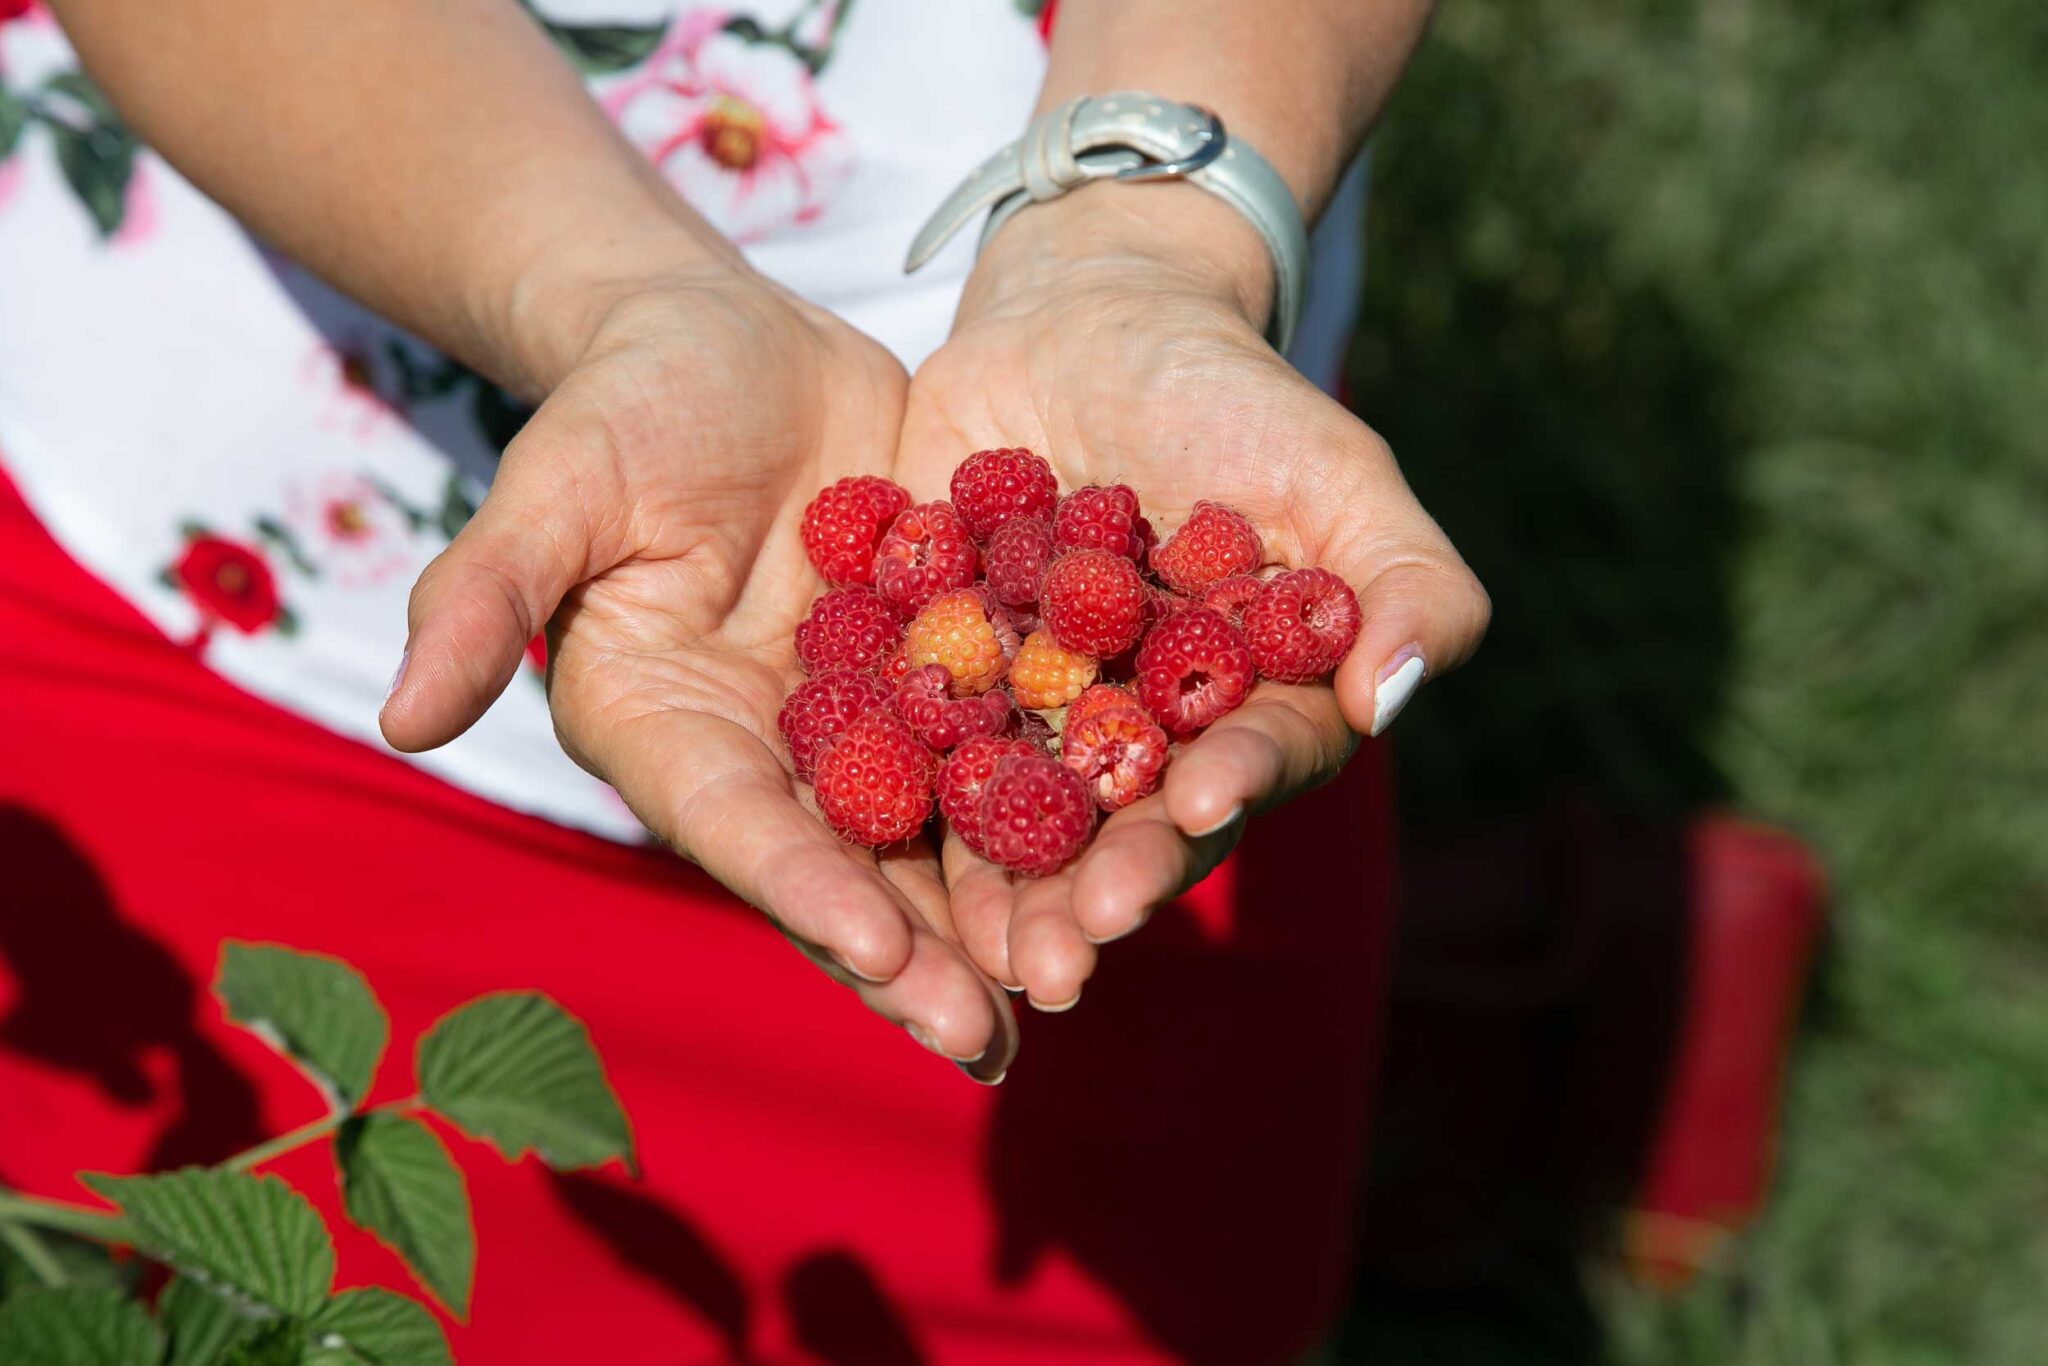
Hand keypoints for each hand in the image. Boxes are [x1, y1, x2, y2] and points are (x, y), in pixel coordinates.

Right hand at [379, 258, 1015, 1080]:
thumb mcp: (555, 486)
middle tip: (993, 1040)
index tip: (880, 952)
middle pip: (845, 864)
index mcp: (667, 731)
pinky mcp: (944, 669)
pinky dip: (1063, 793)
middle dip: (915, 955)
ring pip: (937, 829)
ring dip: (1000, 910)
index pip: (738, 825)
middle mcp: (769, 751)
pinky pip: (1008, 737)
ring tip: (1076, 982)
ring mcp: (863, 718)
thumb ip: (484, 596)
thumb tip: (398, 718)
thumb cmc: (623, 403)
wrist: (733, 345)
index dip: (805, 890)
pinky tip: (1134, 844)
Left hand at [895, 185, 1490, 1009]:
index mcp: (1239, 709)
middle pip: (1121, 826)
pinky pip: (905, 736)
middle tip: (1067, 954)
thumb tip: (1395, 701)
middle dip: (1099, 888)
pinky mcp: (933, 676)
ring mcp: (1028, 715)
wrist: (1087, 314)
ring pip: (1014, 815)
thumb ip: (1403, 580)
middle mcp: (1133, 736)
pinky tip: (851, 825)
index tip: (1203, 805)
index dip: (1227, 791)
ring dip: (996, 889)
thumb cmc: (1234, 393)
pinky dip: (883, 779)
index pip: (1243, 768)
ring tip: (977, 953)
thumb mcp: (1338, 470)